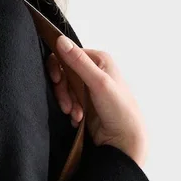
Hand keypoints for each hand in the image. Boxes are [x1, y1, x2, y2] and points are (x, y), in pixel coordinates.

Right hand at [45, 35, 148, 167]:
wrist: (123, 140)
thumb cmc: (119, 110)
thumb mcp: (99, 83)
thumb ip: (78, 62)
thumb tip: (60, 40)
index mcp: (99, 59)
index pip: (67, 53)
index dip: (59, 67)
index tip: (57, 81)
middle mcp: (93, 70)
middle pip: (63, 72)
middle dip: (63, 90)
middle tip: (67, 105)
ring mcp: (88, 86)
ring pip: (63, 88)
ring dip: (66, 102)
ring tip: (76, 114)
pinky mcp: (84, 101)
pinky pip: (66, 100)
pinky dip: (69, 109)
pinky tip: (78, 118)